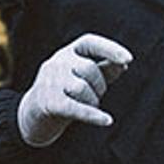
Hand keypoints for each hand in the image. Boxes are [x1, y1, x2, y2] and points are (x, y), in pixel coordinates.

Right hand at [16, 33, 131, 146]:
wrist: (34, 115)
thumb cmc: (66, 92)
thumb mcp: (85, 77)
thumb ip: (105, 68)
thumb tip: (123, 64)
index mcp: (68, 52)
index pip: (90, 43)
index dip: (110, 49)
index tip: (128, 59)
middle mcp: (57, 62)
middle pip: (89, 69)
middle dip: (100, 85)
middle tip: (96, 96)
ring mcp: (50, 82)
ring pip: (82, 88)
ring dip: (94, 101)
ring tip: (89, 106)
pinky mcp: (50, 103)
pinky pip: (76, 108)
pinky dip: (93, 115)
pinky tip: (107, 121)